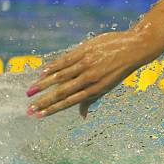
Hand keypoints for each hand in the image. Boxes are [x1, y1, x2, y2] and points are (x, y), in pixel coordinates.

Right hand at [26, 30, 152, 117]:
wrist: (135, 47)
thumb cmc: (120, 69)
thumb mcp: (108, 86)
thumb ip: (92, 99)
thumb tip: (82, 116)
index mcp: (96, 89)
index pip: (70, 102)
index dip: (53, 109)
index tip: (39, 116)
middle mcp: (90, 78)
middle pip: (62, 92)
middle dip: (44, 102)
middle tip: (29, 109)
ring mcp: (86, 64)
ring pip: (60, 77)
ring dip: (43, 85)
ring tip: (30, 92)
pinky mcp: (85, 51)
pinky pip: (65, 60)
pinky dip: (53, 67)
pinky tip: (42, 73)